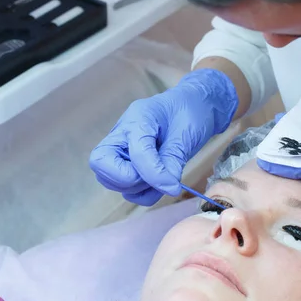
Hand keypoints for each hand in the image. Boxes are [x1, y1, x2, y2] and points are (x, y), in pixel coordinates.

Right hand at [89, 69, 237, 205]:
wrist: (196, 106)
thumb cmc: (191, 113)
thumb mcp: (186, 135)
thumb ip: (172, 161)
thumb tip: (167, 188)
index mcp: (137, 119)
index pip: (134, 153)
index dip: (152, 173)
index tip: (173, 184)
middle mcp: (121, 134)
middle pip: (103, 168)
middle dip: (133, 180)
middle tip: (161, 175)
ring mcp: (121, 150)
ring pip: (112, 182)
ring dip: (139, 188)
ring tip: (164, 175)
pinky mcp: (128, 164)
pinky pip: (127, 190)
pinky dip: (143, 193)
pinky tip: (161, 181)